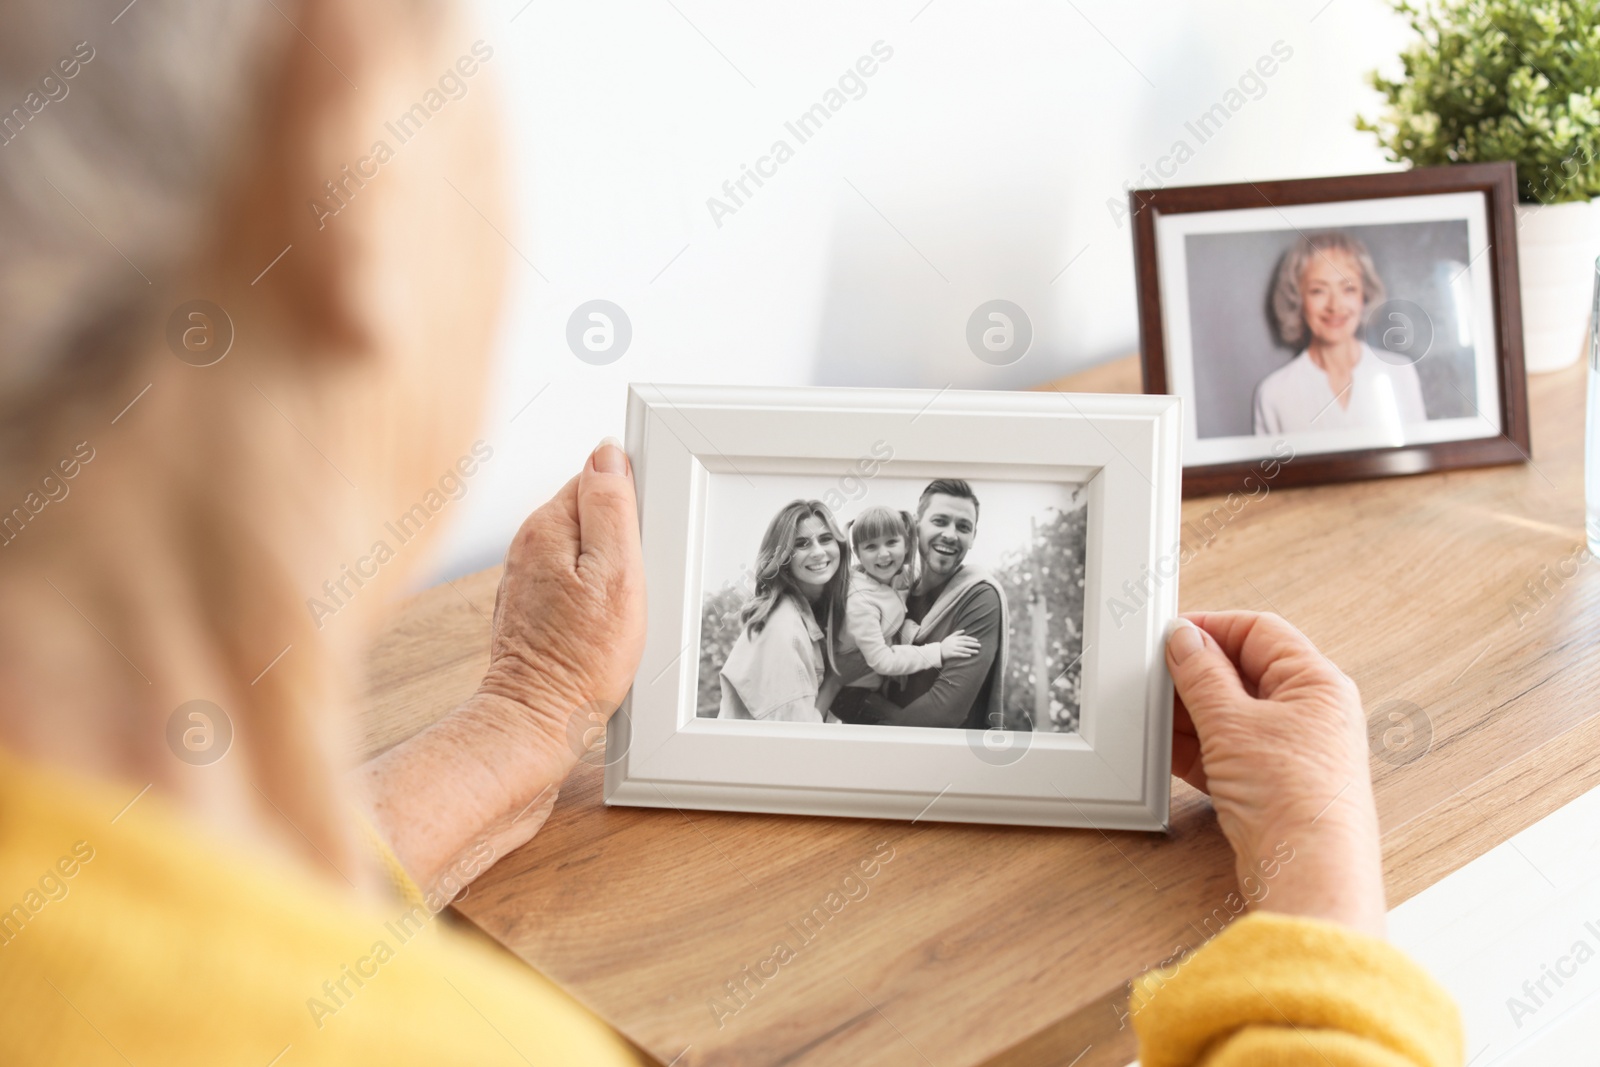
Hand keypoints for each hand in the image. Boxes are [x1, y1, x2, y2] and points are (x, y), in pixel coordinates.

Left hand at [359, 439, 645, 900]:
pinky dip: (594, 596)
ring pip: (584, 550)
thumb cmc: (580, 659)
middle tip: (636, 581)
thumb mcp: (616, 575)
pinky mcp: (533, 608)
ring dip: (610, 570)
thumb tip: (608, 452)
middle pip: (590, 513)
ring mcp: (527, 578)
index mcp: (546, 526)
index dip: (632, 504)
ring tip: (621, 609)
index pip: (596, 478)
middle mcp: (528, 545)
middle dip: (621, 538)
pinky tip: (604, 625)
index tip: (646, 540)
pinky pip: (574, 582)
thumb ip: (612, 508)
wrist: (536, 723)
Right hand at [938, 629, 981, 660]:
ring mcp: (952, 649)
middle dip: (973, 644)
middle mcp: (954, 643)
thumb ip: (956, 633)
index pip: (964, 638)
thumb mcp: (949, 637)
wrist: (937, 652)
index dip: (971, 639)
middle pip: (965, 643)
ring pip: (963, 649)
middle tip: (979, 646)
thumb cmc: (944, 644)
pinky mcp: (951, 654)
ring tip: (977, 652)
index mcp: (954, 639)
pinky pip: (959, 655)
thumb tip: (964, 630)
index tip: (977, 641)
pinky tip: (969, 655)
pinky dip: (964, 655)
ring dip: (971, 650)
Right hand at [1167, 611, 1384, 936]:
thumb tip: (1185, 640)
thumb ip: (1202, 675)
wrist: (1308, 873)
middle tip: (1156, 679)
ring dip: (1191, 715)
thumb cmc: (1296, 799)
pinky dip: (1197, 749)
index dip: (1212, 627)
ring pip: (1230, 715)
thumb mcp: (1233, 723)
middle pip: (1242, 673)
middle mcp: (1310, 713)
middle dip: (1195, 676)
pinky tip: (1167, 750)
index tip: (1170, 636)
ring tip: (1155, 717)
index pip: (1259, 631)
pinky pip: (1227, 752)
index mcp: (1316, 683)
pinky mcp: (1272, 786)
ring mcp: (1291, 751)